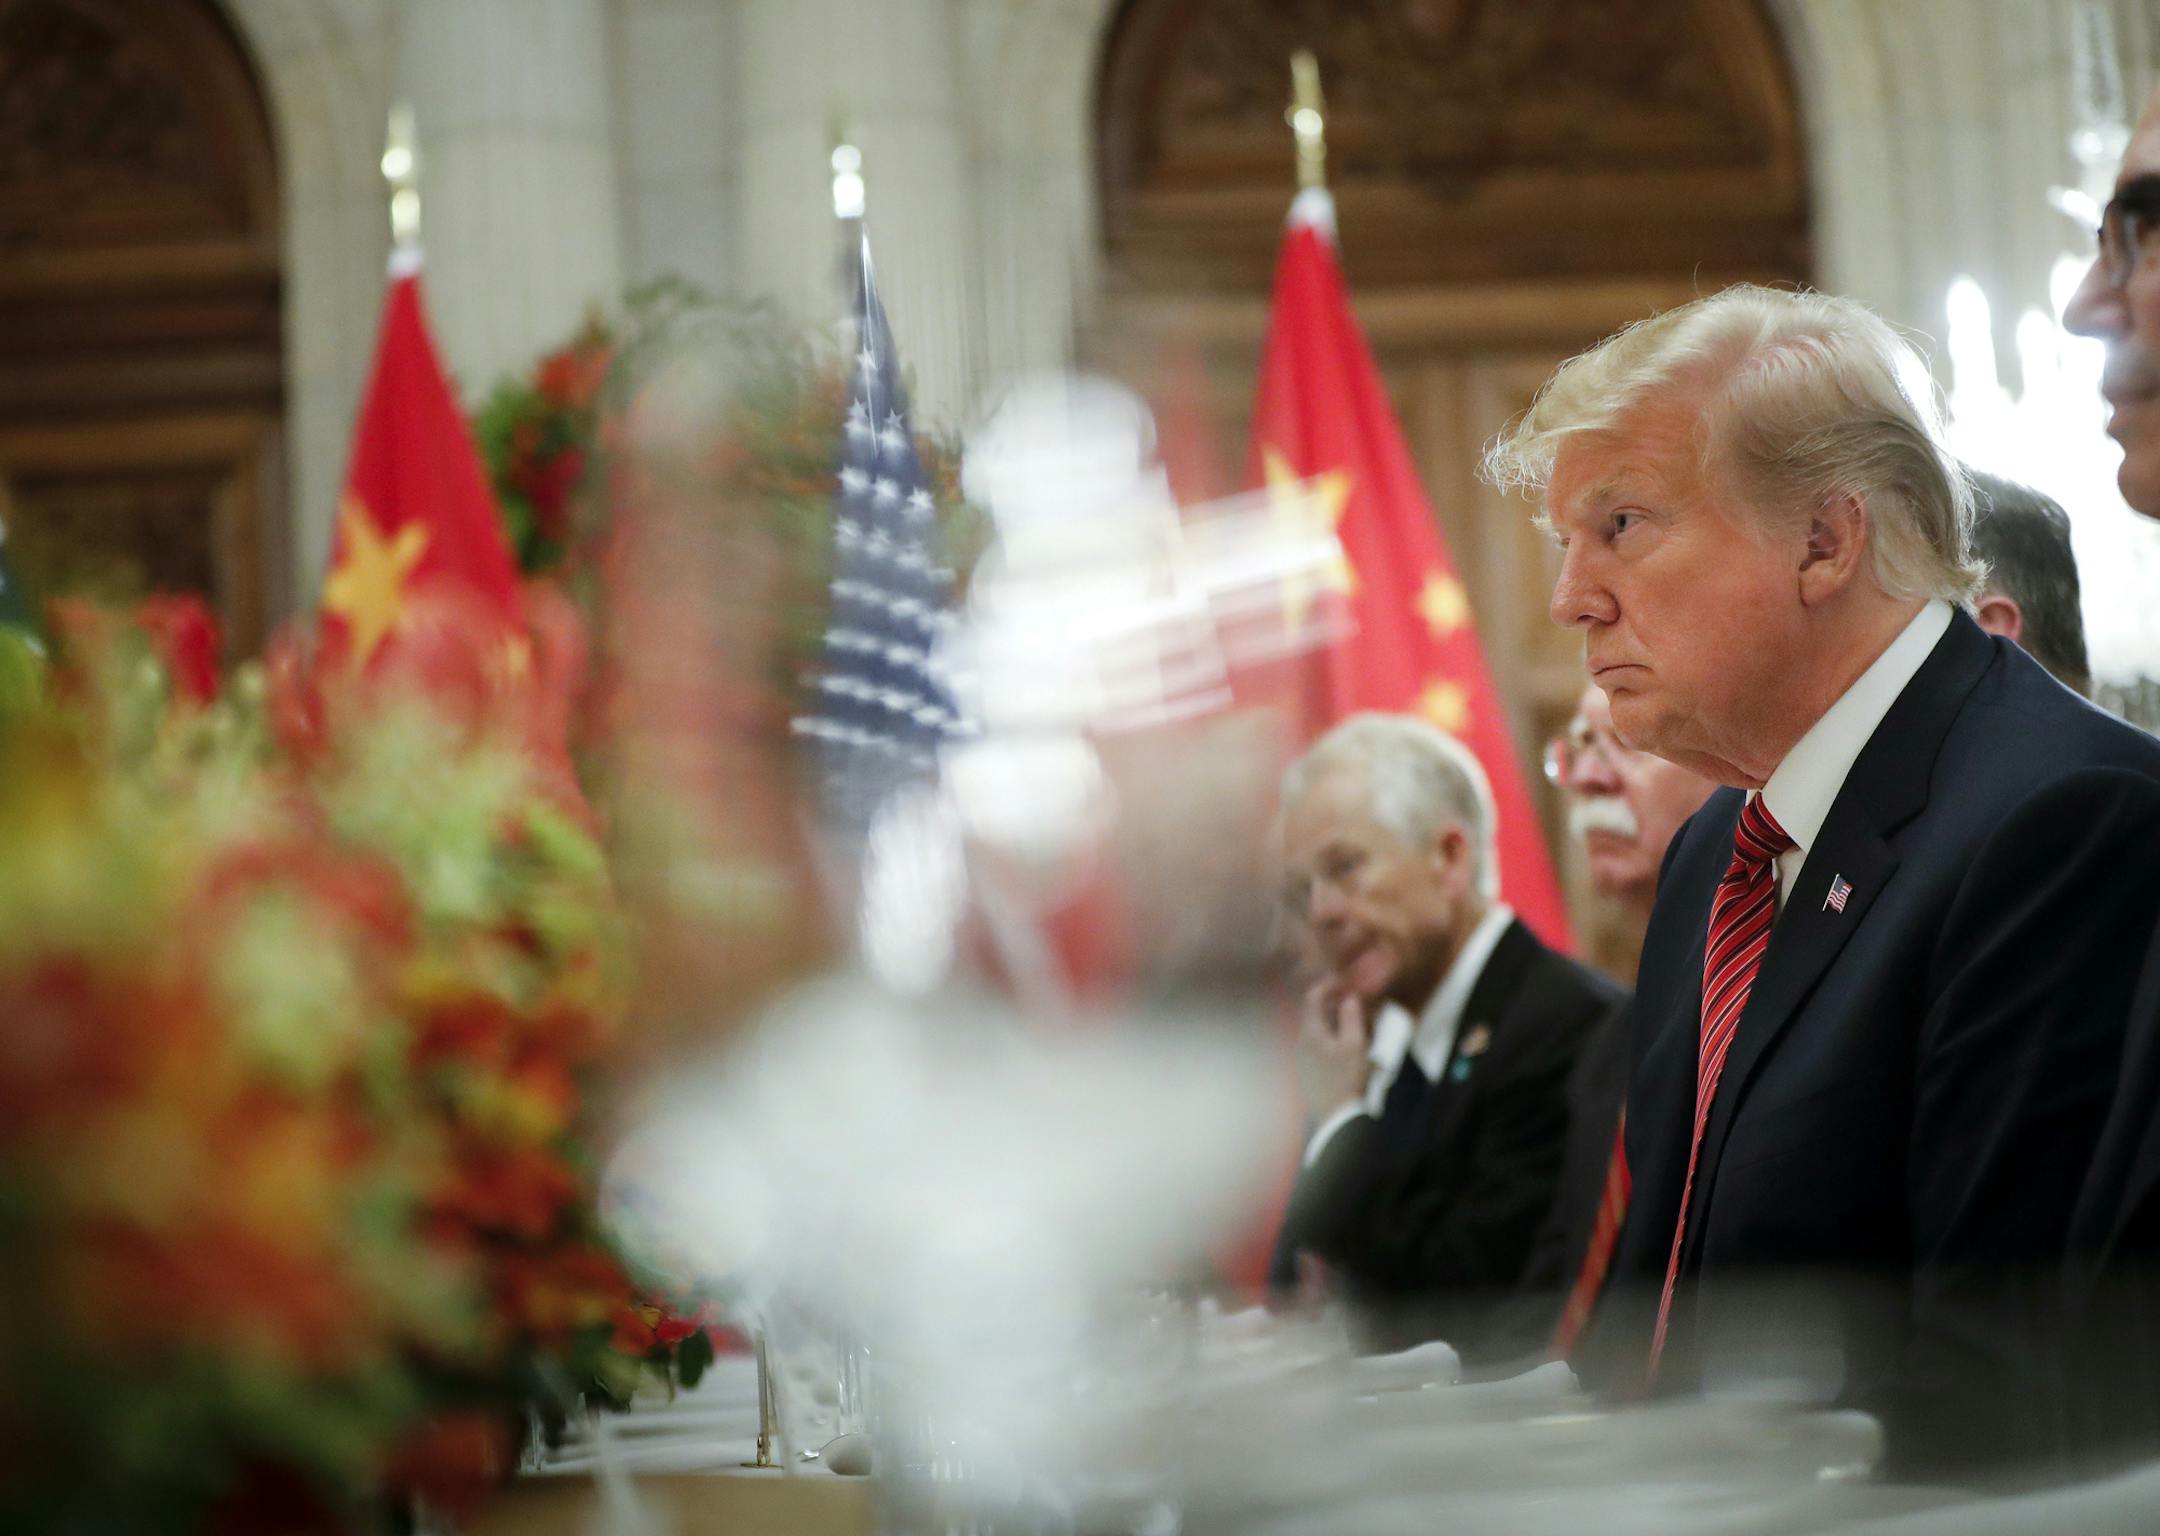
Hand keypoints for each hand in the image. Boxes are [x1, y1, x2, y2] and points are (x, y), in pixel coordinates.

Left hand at [1294, 981, 1369, 1120]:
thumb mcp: (1355, 1045)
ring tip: (1357, 1031)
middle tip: (1357, 1008)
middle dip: (1335, 1006)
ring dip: (1335, 1025)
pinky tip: (1348, 1051)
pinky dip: (1332, 1040)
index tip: (1345, 984)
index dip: (1328, 986)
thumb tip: (1348, 998)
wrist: (1337, 1117)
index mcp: (1310, 1032)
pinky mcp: (1307, 1072)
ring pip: (1318, 1031)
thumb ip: (1351, 1017)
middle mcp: (1301, 1042)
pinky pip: (1318, 1047)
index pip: (1313, 997)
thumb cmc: (1347, 1078)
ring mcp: (1302, 1058)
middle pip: (1316, 1014)